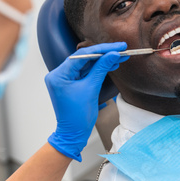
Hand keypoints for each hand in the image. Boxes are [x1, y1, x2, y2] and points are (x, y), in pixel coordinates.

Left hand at [45, 42, 128, 160]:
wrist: (73, 134)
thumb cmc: (78, 116)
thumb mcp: (91, 89)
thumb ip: (101, 69)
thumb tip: (113, 55)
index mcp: (59, 75)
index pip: (82, 55)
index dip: (101, 49)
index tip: (116, 47)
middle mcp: (59, 74)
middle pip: (84, 58)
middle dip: (103, 54)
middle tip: (120, 49)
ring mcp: (64, 78)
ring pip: (86, 64)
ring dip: (103, 61)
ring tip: (120, 57)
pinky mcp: (71, 83)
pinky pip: (85, 72)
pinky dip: (98, 69)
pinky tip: (111, 64)